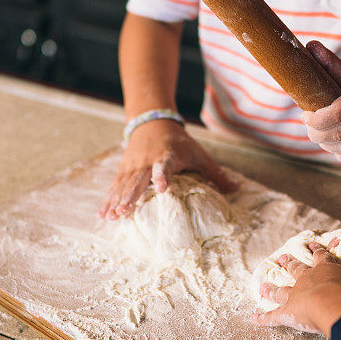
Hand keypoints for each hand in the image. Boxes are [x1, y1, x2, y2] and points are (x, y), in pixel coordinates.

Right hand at [99, 120, 236, 218]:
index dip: (163, 176)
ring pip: (123, 184)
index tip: (162, 188)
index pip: (165, 166)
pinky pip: (115, 186)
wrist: (153, 122)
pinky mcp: (124, 169)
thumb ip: (216, 173)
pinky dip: (108, 199)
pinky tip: (103, 215)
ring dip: (116, 200)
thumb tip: (238, 189)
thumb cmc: (180, 143)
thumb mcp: (199, 154)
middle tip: (124, 211)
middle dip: (130, 195)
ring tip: (111, 217)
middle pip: (138, 179)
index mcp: (167, 157)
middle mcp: (147, 161)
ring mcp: (133, 165)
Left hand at [253, 243, 340, 335]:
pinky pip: (273, 317)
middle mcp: (307, 280)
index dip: (316, 250)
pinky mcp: (287, 313)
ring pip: (280, 291)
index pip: (321, 257)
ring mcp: (295, 296)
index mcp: (325, 269)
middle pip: (295, 269)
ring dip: (270, 289)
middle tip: (281, 257)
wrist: (337, 303)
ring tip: (262, 285)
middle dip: (288, 263)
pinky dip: (263, 319)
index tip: (311, 244)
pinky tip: (253, 318)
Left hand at [303, 41, 340, 163]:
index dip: (315, 120)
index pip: (336, 114)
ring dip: (327, 145)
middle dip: (316, 134)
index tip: (304, 116)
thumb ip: (327, 61)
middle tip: (309, 128)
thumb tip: (309, 45)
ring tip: (320, 136)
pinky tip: (334, 145)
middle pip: (338, 134)